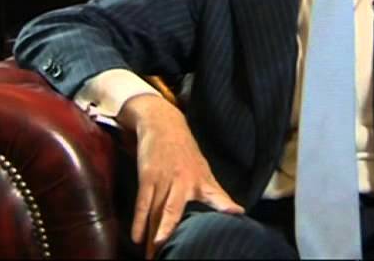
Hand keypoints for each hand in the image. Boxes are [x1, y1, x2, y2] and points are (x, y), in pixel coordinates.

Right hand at [119, 94, 244, 258]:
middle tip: (166, 248)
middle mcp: (183, 181)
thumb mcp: (204, 170)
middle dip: (169, 229)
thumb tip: (237, 211)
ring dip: (152, 235)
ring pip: (156, 212)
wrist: (163, 124)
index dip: (225, 204)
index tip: (235, 213)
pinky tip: (136, 238)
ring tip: (151, 256)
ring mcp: (163, 179)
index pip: (215, 195)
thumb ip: (216, 194)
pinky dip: (139, 221)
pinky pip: (142, 203)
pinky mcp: (147, 177)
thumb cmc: (186, 152)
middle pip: (174, 210)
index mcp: (201, 180)